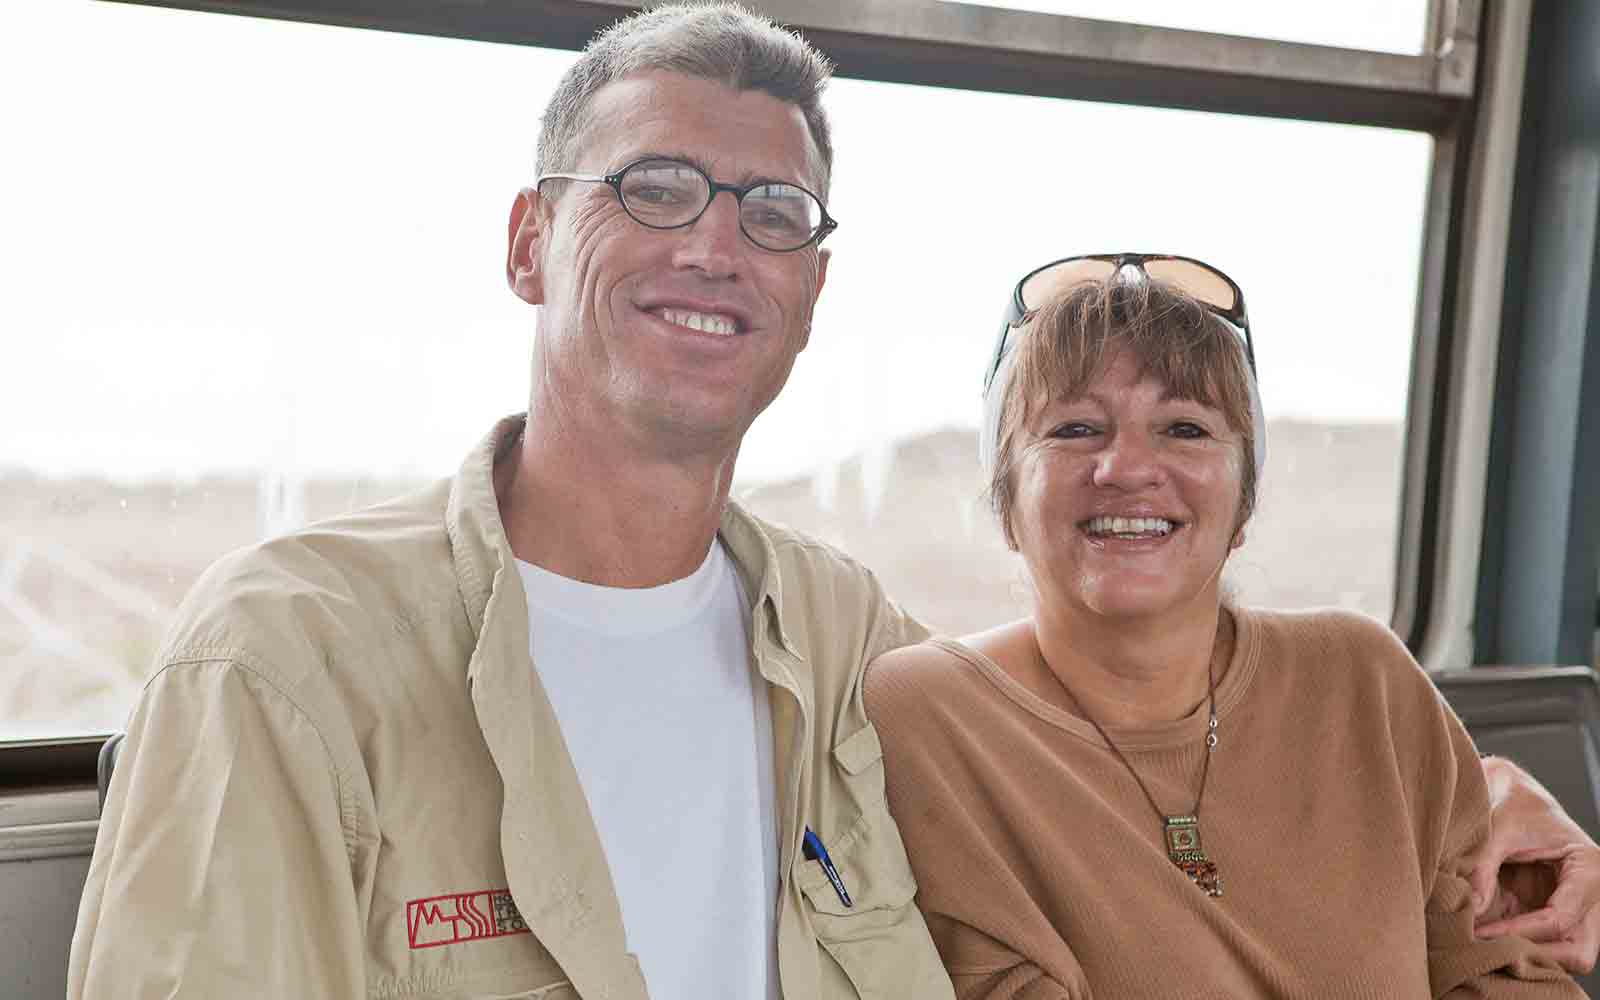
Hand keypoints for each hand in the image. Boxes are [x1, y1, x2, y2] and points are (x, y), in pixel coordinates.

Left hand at [1470, 755, 1599, 973]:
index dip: (1518, 932)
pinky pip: (1547, 945)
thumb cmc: (1515, 803)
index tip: (1480, 933)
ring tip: (1485, 946)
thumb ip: (1482, 867)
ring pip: (1566, 955)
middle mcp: (1592, 894)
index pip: (1560, 919)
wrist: (1516, 793)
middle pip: (1578, 952)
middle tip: (1490, 951)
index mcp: (1589, 867)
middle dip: (1536, 955)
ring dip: (1528, 954)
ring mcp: (1577, 909)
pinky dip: (1521, 947)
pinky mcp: (1557, 913)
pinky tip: (1488, 939)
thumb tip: (1470, 908)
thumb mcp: (1496, 829)